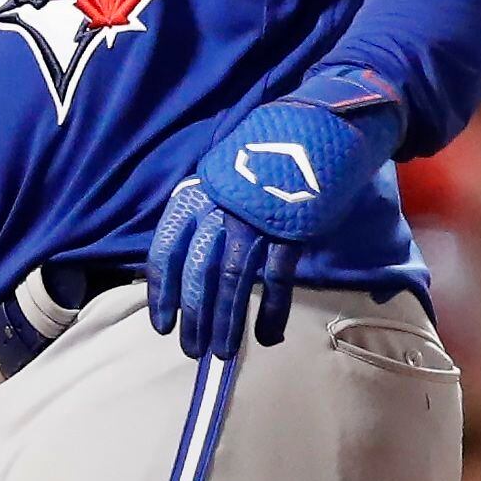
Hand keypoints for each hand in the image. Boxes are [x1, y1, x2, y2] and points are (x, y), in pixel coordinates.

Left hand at [143, 84, 396, 359]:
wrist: (317, 127)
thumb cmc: (264, 160)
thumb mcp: (224, 181)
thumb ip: (205, 219)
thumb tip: (191, 272)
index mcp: (197, 194)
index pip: (166, 250)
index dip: (163, 292)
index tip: (163, 326)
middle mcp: (220, 206)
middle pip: (199, 272)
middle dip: (196, 317)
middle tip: (195, 350)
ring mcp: (256, 216)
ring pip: (234, 280)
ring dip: (227, 321)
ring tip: (224, 353)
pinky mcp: (292, 226)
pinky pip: (277, 278)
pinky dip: (273, 311)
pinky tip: (269, 336)